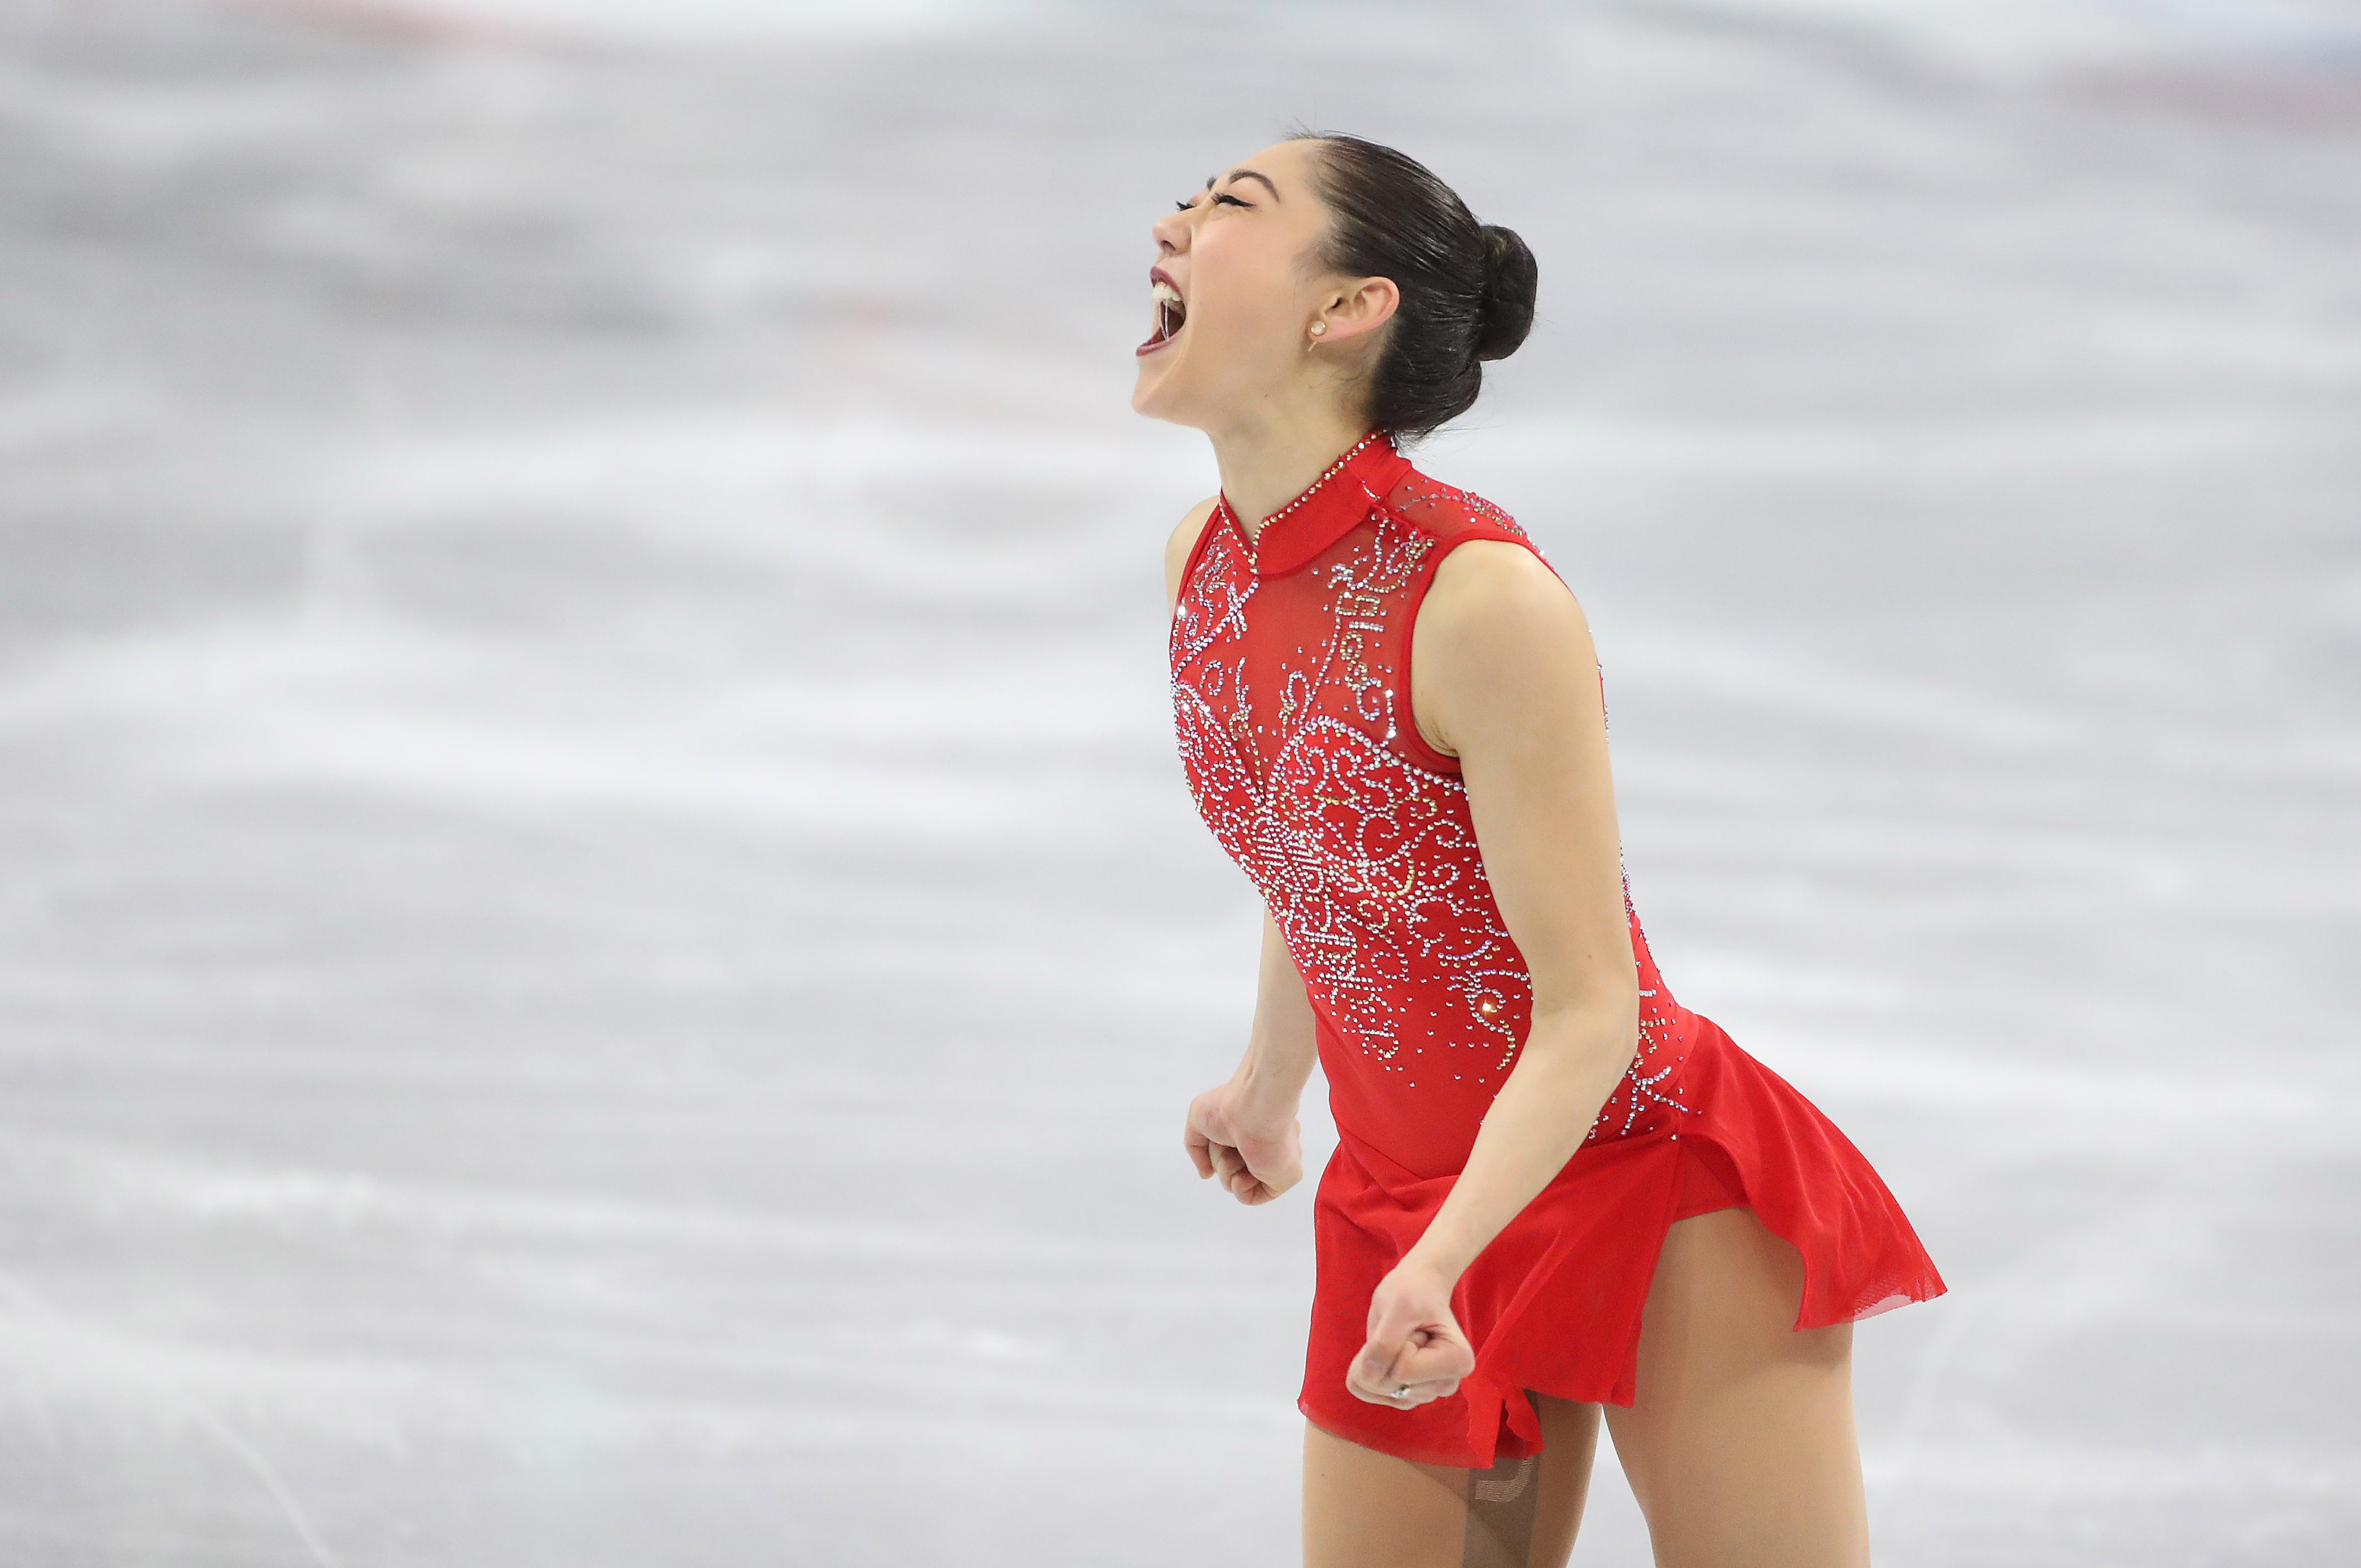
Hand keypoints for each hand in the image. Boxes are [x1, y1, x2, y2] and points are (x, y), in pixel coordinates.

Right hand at [1184, 1081, 1301, 1204]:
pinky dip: (1240, 1189)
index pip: (1229, 1149)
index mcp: (1253, 1127)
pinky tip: (1243, 1173)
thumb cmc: (1228, 1107)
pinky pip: (1252, 1196)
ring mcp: (1276, 1161)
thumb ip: (1195, 1147)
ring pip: (1239, 1181)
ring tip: (1237, 1154)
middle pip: (1231, 1165)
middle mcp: (1267, 1144)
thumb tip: (1206, 1174)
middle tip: (1228, 1142)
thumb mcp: (1197, 1119)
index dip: (1216, 1147)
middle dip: (1220, 1158)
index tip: (1219, 1134)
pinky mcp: (1284, 1178)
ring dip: (1228, 1171)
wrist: (1255, 1111)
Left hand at [1347, 1260, 1473, 1409]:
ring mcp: (1425, 1393)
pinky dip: (1363, 1368)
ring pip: (1375, 1389)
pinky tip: (1381, 1351)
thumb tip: (1369, 1376)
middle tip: (1403, 1329)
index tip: (1412, 1325)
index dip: (1396, 1342)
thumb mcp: (1399, 1307)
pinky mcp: (1405, 1395)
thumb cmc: (1413, 1293)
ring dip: (1373, 1358)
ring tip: (1398, 1338)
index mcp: (1458, 1363)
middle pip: (1389, 1384)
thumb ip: (1384, 1343)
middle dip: (1382, 1352)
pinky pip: (1365, 1390)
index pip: (1403, 1371)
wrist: (1415, 1290)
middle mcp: (1446, 1385)